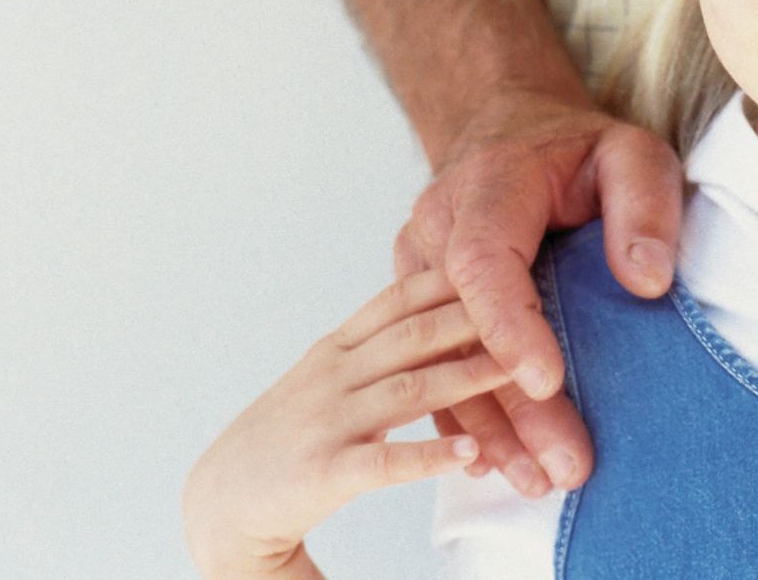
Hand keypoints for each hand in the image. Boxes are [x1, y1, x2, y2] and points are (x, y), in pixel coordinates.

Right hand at [182, 268, 506, 577]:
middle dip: (474, 318)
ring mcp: (326, 422)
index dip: (451, 276)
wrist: (220, 503)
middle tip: (536, 305)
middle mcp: (332, 375)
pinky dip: (428, 455)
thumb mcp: (330, 376)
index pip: (399, 299)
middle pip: (413, 335)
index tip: (506, 255)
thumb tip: (449, 316)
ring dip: (469, 379)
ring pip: (409, 390)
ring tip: (519, 373)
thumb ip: (380, 346)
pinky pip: (382, 462)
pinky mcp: (321, 474)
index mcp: (338, 348)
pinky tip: (468, 452)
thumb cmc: (290, 434)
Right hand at [392, 84, 685, 497]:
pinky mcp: (421, 300)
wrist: (510, 130)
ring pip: (440, 358)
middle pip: (461, 328)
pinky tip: (493, 463)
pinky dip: (464, 415)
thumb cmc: (579, 149)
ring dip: (487, 426)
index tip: (545, 382)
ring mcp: (421, 265)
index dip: (509, 325)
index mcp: (489, 186)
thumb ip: (645, 205)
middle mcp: (440, 226)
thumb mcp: (631, 152)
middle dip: (509, 405)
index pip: (485, 261)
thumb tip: (647, 282)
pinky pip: (434, 363)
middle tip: (562, 465)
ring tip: (536, 481)